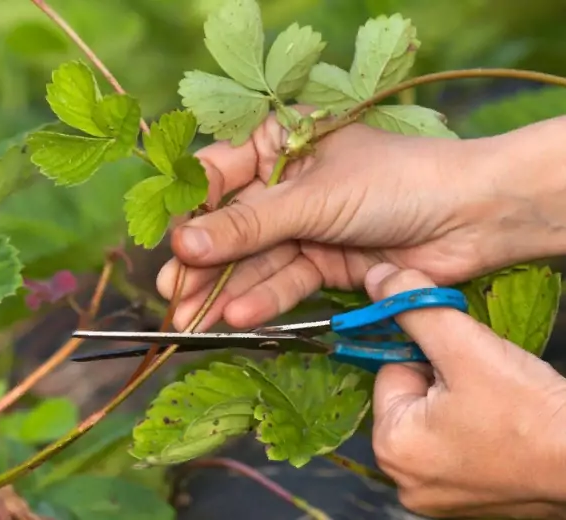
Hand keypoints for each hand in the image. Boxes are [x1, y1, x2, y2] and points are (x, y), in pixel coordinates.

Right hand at [156, 107, 553, 330]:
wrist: (473, 217)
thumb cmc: (395, 181)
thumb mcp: (312, 199)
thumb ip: (247, 226)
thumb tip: (181, 244)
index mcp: (280, 142)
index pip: (217, 175)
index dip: (190, 211)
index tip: (167, 244)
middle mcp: (286, 184)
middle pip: (232, 225)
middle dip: (203, 263)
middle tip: (171, 295)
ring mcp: (305, 225)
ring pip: (255, 259)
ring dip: (226, 290)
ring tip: (192, 319)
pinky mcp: (324, 262)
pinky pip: (286, 280)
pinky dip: (264, 299)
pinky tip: (237, 317)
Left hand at [366, 263, 565, 518]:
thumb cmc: (529, 411)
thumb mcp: (464, 346)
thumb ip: (414, 306)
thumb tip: (375, 278)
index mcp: (392, 448)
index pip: (392, 372)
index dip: (429, 357)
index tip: (466, 364)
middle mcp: (405, 480)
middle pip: (412, 398)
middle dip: (444, 381)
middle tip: (487, 385)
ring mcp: (437, 495)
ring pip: (436, 419)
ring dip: (463, 402)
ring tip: (500, 406)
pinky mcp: (469, 500)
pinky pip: (458, 444)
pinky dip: (477, 430)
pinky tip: (506, 428)